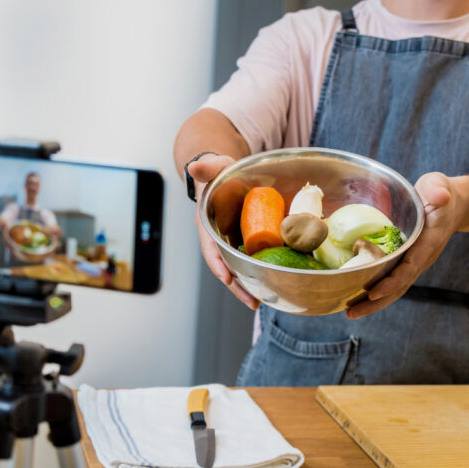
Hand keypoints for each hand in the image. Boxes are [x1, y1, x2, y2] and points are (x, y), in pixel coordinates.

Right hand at [188, 154, 259, 309]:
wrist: (226, 175)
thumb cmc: (219, 172)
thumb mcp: (214, 166)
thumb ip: (207, 166)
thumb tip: (194, 166)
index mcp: (208, 225)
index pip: (209, 247)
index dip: (217, 263)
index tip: (227, 278)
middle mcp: (219, 238)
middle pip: (226, 266)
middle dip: (237, 285)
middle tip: (252, 301)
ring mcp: (233, 242)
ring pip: (239, 267)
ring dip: (250, 285)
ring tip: (263, 300)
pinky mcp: (247, 241)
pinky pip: (253, 258)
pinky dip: (261, 271)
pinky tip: (274, 282)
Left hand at [346, 172, 464, 318]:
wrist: (454, 205)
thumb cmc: (442, 194)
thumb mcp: (439, 186)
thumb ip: (438, 189)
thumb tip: (441, 196)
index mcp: (428, 242)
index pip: (410, 266)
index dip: (392, 281)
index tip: (373, 292)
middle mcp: (421, 258)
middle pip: (399, 287)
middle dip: (375, 302)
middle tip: (351, 313)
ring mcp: (414, 262)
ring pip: (394, 289)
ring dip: (372, 303)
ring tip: (349, 312)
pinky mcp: (406, 262)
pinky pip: (390, 280)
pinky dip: (374, 292)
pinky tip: (355, 297)